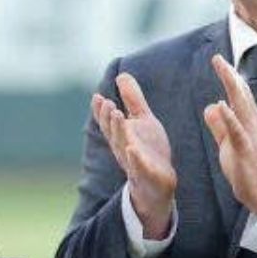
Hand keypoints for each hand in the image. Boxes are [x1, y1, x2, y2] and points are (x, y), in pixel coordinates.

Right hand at [92, 72, 175, 238]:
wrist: (159, 183)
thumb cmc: (148, 149)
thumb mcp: (143, 121)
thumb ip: (132, 99)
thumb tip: (121, 74)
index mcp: (120, 134)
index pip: (107, 121)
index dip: (101, 111)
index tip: (98, 97)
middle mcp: (123, 147)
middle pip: (113, 132)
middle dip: (109, 118)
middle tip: (108, 103)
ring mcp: (133, 162)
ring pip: (123, 145)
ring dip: (119, 131)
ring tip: (118, 115)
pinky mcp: (147, 174)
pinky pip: (139, 167)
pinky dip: (135, 159)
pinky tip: (133, 149)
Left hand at [204, 54, 256, 214]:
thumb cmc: (246, 166)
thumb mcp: (228, 141)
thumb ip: (219, 124)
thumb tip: (211, 106)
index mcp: (248, 120)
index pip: (238, 94)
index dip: (229, 76)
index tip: (218, 60)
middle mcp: (253, 124)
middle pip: (241, 95)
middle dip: (230, 76)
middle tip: (219, 59)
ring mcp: (251, 136)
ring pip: (242, 108)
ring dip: (233, 89)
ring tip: (225, 72)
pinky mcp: (246, 150)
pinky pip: (237, 131)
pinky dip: (230, 117)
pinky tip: (221, 105)